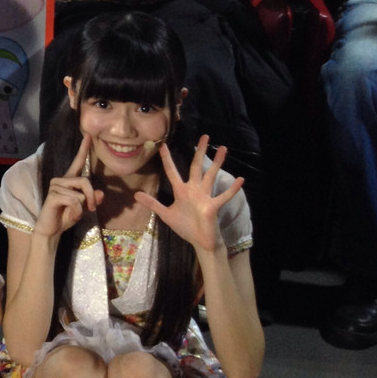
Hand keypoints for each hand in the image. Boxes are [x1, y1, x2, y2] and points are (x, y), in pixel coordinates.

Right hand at [32, 134, 99, 238]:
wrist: (51, 230)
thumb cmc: (67, 217)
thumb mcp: (84, 208)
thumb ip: (92, 199)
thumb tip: (101, 193)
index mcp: (69, 180)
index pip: (78, 162)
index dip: (83, 148)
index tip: (88, 134)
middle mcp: (61, 180)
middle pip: (85, 181)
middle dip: (92, 197)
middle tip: (93, 208)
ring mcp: (55, 186)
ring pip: (80, 192)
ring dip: (83, 206)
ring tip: (76, 213)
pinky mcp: (53, 195)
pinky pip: (74, 200)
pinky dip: (77, 210)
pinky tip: (71, 215)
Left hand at [136, 135, 243, 253]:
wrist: (199, 241)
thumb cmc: (185, 226)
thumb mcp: (165, 214)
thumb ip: (152, 203)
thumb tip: (135, 194)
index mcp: (181, 191)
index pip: (172, 171)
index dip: (167, 159)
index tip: (162, 145)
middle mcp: (193, 190)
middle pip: (196, 166)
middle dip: (199, 151)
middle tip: (204, 136)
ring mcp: (204, 197)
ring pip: (210, 175)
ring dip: (217, 162)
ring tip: (223, 148)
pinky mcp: (212, 206)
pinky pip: (223, 196)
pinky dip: (232, 189)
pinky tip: (240, 179)